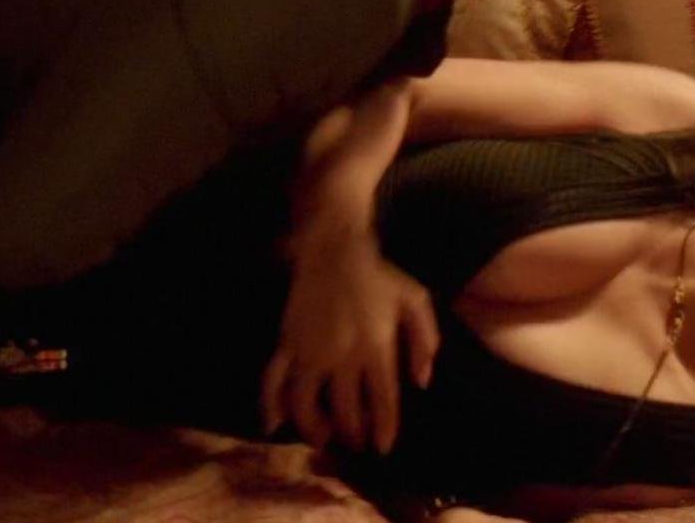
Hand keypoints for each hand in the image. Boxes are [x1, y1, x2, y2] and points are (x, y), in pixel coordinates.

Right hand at [260, 229, 437, 454]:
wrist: (334, 246)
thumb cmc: (378, 274)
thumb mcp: (415, 300)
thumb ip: (424, 342)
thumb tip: (421, 382)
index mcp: (376, 346)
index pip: (382, 401)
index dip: (383, 429)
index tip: (382, 447)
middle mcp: (341, 355)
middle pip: (345, 410)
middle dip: (351, 434)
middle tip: (354, 443)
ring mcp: (310, 349)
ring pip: (305, 403)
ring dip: (313, 428)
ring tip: (322, 438)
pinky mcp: (287, 341)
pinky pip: (274, 377)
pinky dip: (270, 403)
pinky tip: (272, 424)